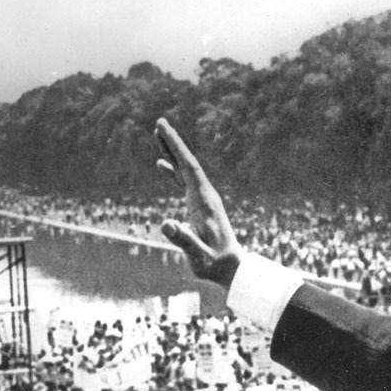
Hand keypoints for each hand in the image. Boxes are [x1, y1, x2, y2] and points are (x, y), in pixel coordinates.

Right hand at [155, 118, 242, 289]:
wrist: (231, 269)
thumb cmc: (215, 264)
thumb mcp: (198, 256)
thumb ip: (184, 240)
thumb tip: (166, 224)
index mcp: (205, 202)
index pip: (189, 168)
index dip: (176, 147)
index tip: (164, 128)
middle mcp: (205, 197)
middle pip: (188, 163)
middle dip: (174, 142)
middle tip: (159, 122)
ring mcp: (203, 201)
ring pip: (186, 170)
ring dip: (173, 152)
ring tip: (158, 134)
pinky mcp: (199, 207)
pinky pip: (184, 183)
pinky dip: (173, 171)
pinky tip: (162, 164)